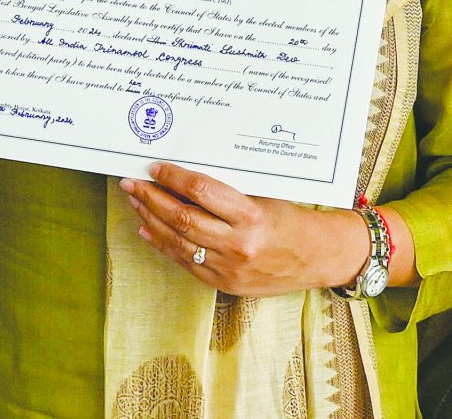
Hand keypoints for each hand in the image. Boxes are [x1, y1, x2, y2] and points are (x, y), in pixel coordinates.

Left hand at [120, 164, 364, 297]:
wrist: (319, 258)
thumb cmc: (293, 220)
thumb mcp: (265, 196)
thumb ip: (227, 192)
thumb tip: (183, 177)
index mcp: (251, 216)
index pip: (201, 190)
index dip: (173, 177)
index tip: (155, 167)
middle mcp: (238, 244)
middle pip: (182, 217)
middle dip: (151, 197)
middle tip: (132, 182)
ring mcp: (229, 268)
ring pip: (178, 241)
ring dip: (151, 219)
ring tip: (136, 201)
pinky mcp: (224, 284)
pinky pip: (185, 262)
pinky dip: (162, 244)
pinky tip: (148, 229)